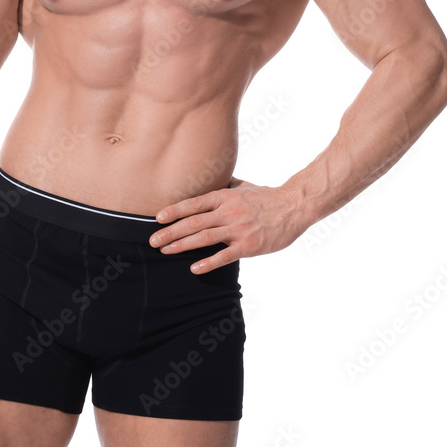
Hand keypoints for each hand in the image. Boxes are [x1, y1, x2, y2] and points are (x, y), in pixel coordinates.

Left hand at [149, 177, 310, 273]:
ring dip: (181, 245)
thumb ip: (225, 185)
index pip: (193, 203)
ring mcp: (238, 229)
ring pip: (204, 238)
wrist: (293, 207)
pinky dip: (208, 262)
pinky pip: (224, 255)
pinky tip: (194, 268)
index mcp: (225, 196)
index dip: (174, 211)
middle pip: (193, 222)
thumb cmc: (266, 197)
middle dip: (170, 231)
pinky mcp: (249, 246)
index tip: (157, 218)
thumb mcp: (243, 186)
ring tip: (165, 251)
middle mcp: (228, 211)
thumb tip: (209, 178)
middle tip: (152, 240)